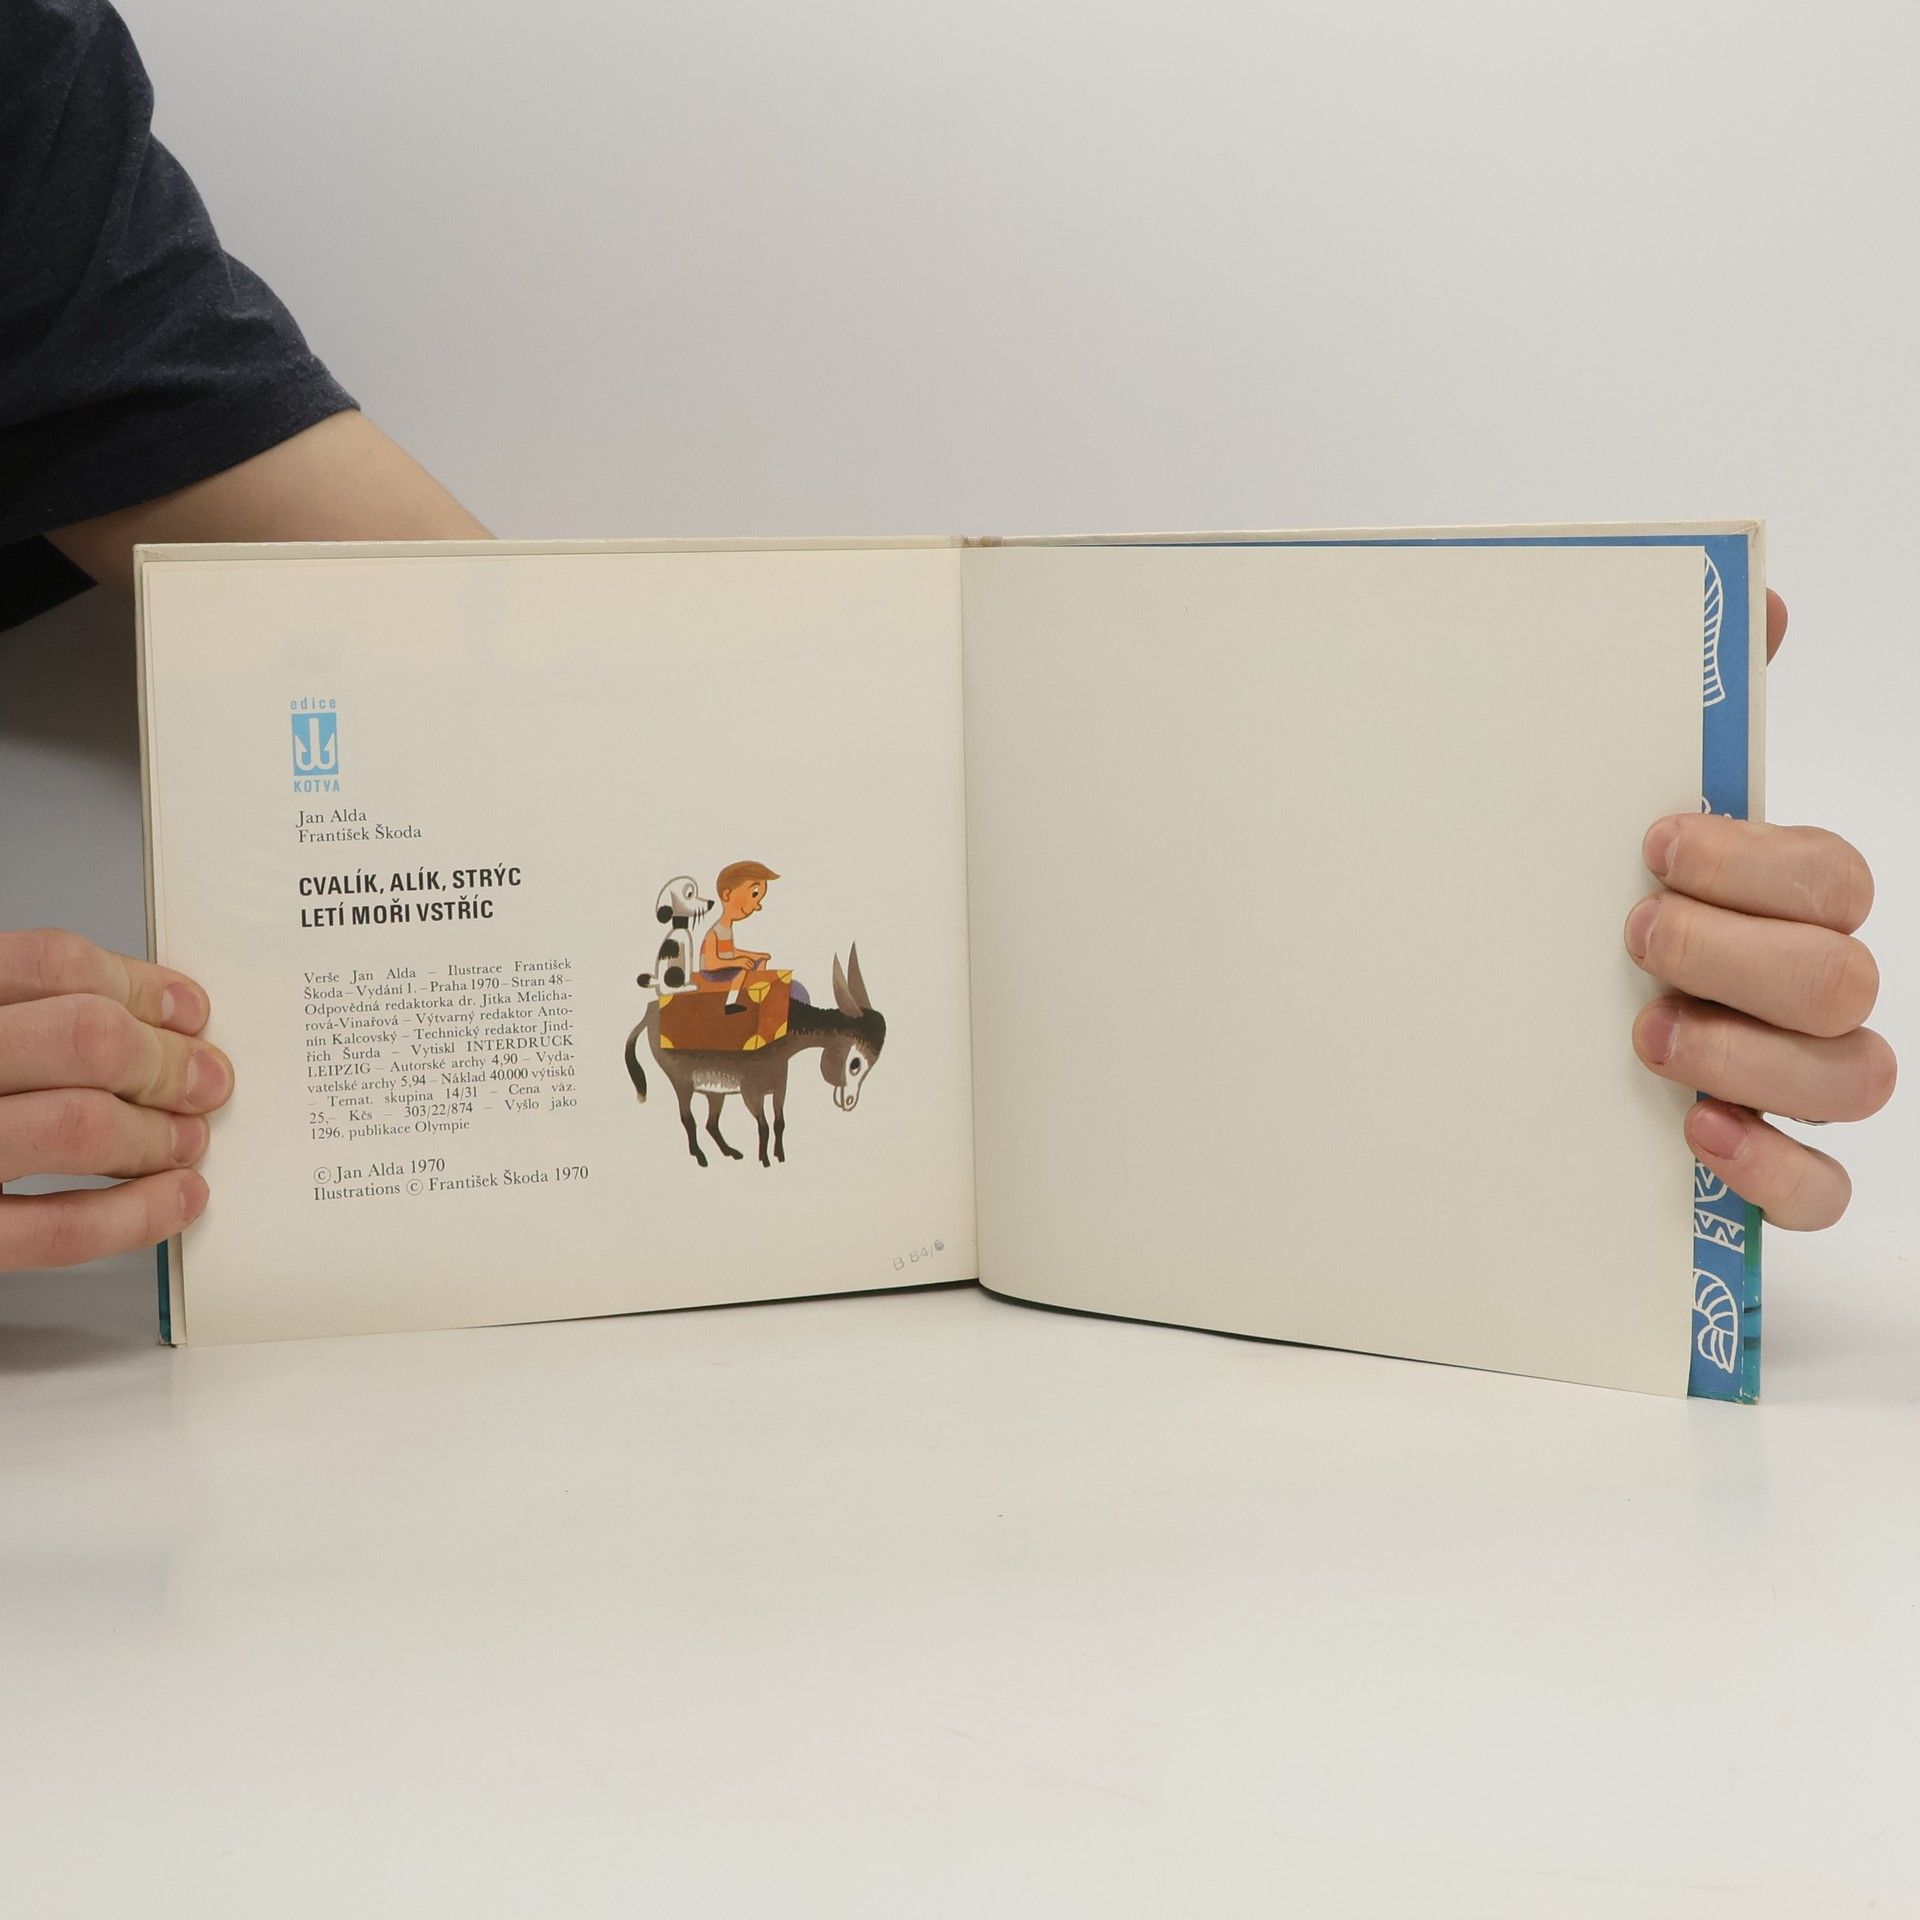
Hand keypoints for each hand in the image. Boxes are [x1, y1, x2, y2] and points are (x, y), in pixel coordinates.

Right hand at [0, 930, 231, 1270]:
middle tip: (204, 1080)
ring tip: (186, 1139)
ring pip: (79, 1123)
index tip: (187, 1011)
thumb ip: (19, 1015)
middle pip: (83, 1037)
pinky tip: (174, 1199)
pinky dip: (137, 1215)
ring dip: (157, 1133)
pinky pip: (59, 1227)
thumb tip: (151, 1015)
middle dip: (164, 1061)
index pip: (51, 962)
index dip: (140, 986)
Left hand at [1626, 590, 1893, 1227]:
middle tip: (1633, 937)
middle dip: (1735, 953)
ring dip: (1751, 1054)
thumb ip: (1685, 710)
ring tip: (1647, 1034)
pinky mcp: (1764, 1165)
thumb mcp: (1604, 802)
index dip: (1754, 860)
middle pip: (1845, 974)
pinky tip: (1697, 1133)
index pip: (1834, 875)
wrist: (1492, 1012)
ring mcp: (1792, 1078)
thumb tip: (1760, 597)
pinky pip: (1825, 1191)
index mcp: (1776, 898)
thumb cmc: (1576, 901)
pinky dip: (1775, 1170)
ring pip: (1858, 1076)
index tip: (1651, 844)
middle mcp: (1804, 987)